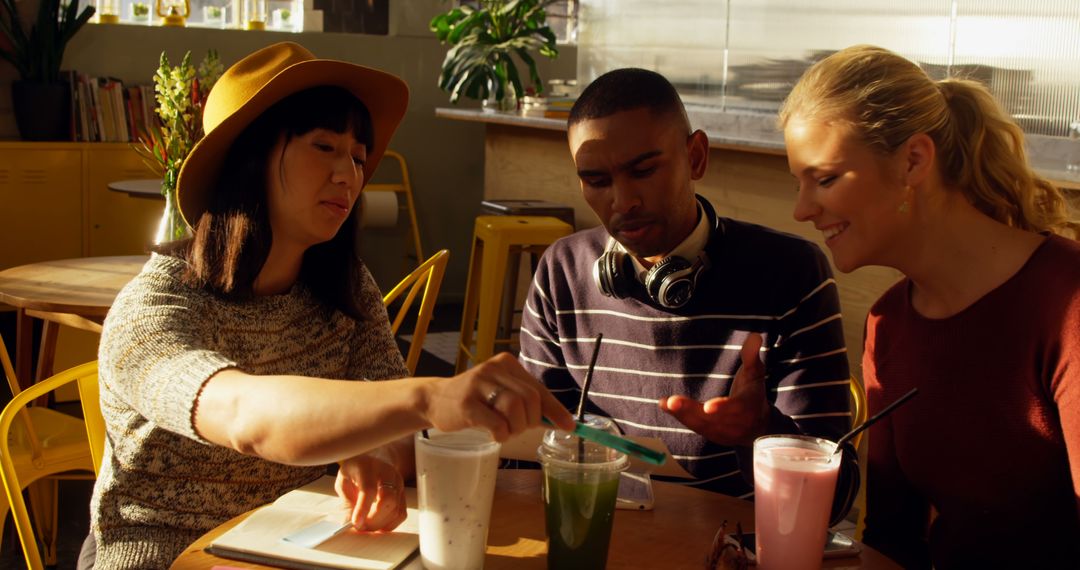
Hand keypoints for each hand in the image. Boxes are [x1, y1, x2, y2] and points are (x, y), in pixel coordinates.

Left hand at [335, 454, 406, 531]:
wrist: (375, 459)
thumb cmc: (356, 471)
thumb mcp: (343, 481)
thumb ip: (346, 502)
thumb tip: (348, 523)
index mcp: (367, 467)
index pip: (369, 489)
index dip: (363, 509)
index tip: (356, 523)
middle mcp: (387, 472)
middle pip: (388, 499)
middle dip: (374, 519)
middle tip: (361, 527)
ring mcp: (398, 482)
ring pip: (396, 509)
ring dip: (381, 524)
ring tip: (367, 526)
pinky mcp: (403, 493)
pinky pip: (401, 513)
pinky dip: (390, 524)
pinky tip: (379, 525)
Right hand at [421, 352, 575, 440]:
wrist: (436, 400)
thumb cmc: (477, 401)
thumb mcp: (503, 396)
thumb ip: (529, 405)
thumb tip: (562, 422)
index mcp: (508, 364)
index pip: (539, 389)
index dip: (556, 410)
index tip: (569, 427)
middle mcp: (494, 369)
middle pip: (530, 399)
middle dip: (531, 421)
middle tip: (519, 429)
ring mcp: (479, 384)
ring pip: (515, 408)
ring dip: (515, 428)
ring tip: (505, 431)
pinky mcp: (466, 403)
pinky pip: (496, 422)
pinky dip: (501, 434)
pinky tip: (494, 434)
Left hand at [659, 333, 768, 446]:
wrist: (758, 426)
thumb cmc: (753, 393)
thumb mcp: (755, 373)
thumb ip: (751, 356)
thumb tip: (754, 335)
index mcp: (747, 406)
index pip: (736, 408)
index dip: (723, 407)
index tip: (708, 406)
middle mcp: (735, 423)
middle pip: (712, 418)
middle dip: (691, 411)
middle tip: (673, 402)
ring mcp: (722, 432)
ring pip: (700, 424)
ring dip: (682, 414)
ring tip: (665, 403)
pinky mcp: (711, 435)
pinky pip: (694, 427)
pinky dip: (679, 417)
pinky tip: (664, 405)